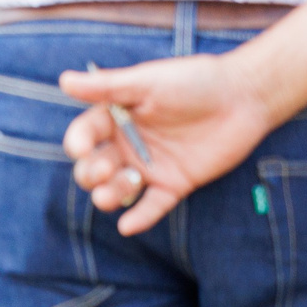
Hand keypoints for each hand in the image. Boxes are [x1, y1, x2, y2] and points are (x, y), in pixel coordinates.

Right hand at [60, 54, 279, 235]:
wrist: (243, 96)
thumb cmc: (194, 81)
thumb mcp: (148, 81)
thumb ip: (108, 86)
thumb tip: (64, 81)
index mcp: (116, 117)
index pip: (84, 135)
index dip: (78, 144)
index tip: (81, 148)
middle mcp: (128, 144)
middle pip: (93, 169)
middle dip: (91, 173)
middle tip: (102, 169)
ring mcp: (150, 167)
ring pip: (117, 190)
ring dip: (111, 194)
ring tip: (126, 185)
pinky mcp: (174, 184)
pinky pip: (152, 206)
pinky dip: (140, 218)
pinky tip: (128, 226)